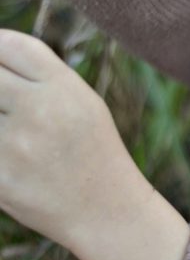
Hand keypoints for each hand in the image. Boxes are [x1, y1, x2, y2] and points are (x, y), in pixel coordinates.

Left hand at [0, 30, 189, 259]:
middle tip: (6, 108)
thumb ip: (40, 77)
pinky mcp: (0, 180)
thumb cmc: (91, 152)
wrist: (108, 212)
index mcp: (64, 88)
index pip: (10, 46)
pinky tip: (18, 161)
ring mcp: (16, 147)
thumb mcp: (82, 103)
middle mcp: (40, 111)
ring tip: (20, 138)